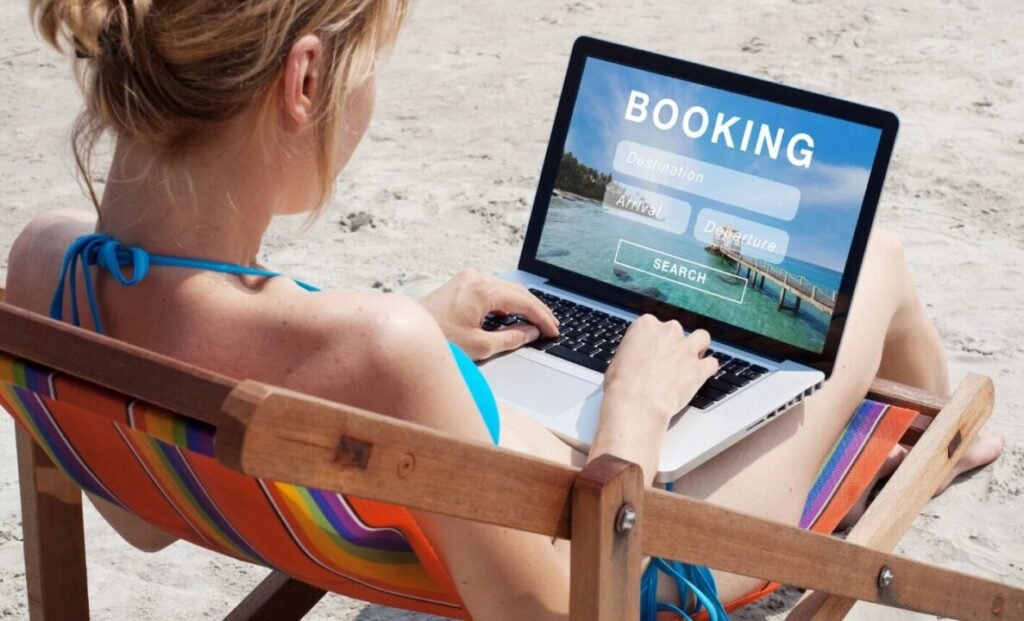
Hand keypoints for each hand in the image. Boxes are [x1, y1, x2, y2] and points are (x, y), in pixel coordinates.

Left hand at [419, 269, 558, 359]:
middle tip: (551, 327)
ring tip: (536, 323)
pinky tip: (511, 317)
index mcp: (482, 289)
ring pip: (505, 290)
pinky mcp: (460, 284)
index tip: (553, 331)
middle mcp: (476, 278)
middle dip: (536, 310)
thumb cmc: (438, 340)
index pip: (523, 302)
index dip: (542, 317)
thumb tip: (530, 332)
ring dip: (521, 306)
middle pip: (517, 292)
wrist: (406, 335)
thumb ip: (511, 338)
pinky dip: (505, 304)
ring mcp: (467, 279)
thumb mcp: (480, 345)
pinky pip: (491, 291)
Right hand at [603, 314, 718, 420]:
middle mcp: (668, 332)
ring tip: (690, 360)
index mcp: (645, 325)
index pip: (652, 325)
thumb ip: (634, 352)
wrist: (637, 403)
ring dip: (697, 348)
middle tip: (666, 361)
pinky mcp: (699, 368)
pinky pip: (712, 363)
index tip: (651, 351)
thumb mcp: (618, 359)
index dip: (652, 340)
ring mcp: (686, 349)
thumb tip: (635, 358)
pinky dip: (708, 369)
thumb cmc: (622, 384)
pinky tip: (701, 375)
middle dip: (673, 344)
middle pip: (676, 331)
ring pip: (701, 338)